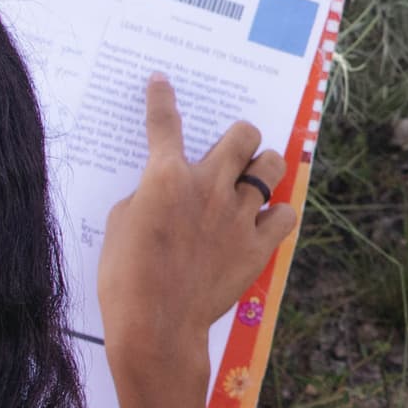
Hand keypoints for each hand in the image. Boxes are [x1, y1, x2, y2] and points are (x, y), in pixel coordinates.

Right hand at [97, 74, 293, 399]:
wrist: (156, 325)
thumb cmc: (126, 278)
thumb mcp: (121, 225)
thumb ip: (146, 197)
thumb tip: (162, 192)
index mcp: (165, 178)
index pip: (163, 123)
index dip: (161, 98)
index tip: (161, 82)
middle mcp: (207, 187)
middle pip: (242, 136)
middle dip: (241, 136)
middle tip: (235, 147)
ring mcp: (237, 215)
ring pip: (270, 168)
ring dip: (264, 167)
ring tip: (256, 177)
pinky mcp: (257, 246)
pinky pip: (286, 216)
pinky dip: (278, 214)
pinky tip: (267, 219)